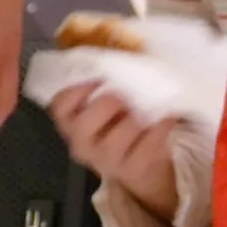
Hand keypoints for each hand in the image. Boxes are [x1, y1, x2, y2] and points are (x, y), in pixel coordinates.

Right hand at [48, 87, 181, 222]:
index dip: (76, 90)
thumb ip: (109, 87)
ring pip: (114, 140)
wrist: (144, 166)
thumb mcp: (111, 108)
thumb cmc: (124, 126)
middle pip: (81, 126)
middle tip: (123, 97)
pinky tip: (166, 118)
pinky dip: (160, 128)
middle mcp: (83, 144)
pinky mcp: (132, 169)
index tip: (98, 77)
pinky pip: (146, 146)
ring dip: (135, 120)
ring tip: (148, 110)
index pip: (59, 107)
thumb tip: (125, 57)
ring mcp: (106, 160)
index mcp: (73, 124)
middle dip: (105, 105)